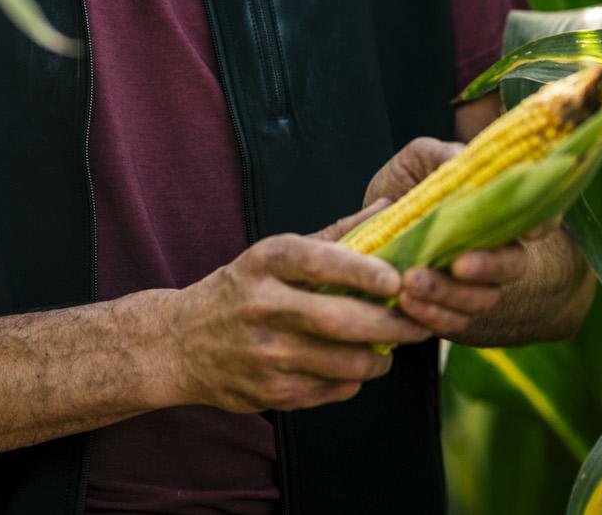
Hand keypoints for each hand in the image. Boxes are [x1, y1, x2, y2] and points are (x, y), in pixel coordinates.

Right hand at [164, 220, 432, 413]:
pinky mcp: (272, 393)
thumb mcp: (273, 255)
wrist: (180, 344)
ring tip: (391, 346)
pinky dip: (354, 379)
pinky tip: (353, 364)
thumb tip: (389, 207)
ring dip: (380, 358)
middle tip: (421, 321)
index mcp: (263, 264)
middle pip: (338, 320)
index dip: (361, 270)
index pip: (316, 261)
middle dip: (391, 325)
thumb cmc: (241, 291)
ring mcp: (265, 354)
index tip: (396, 279)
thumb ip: (334, 235)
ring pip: (344, 363)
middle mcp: (261, 307)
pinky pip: (333, 389)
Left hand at [359, 136, 551, 338]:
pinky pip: (451, 322)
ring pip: (480, 299)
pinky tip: (406, 302)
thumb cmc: (405, 186)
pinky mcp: (450, 311)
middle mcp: (495, 251)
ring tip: (411, 283)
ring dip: (448, 294)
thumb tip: (463, 158)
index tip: (529, 230)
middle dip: (488, 267)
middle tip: (458, 265)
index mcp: (496, 211)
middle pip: (512, 266)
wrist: (371, 226)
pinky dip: (430, 315)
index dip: (540, 224)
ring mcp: (475, 285)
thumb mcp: (421, 161)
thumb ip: (445, 156)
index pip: (537, 218)